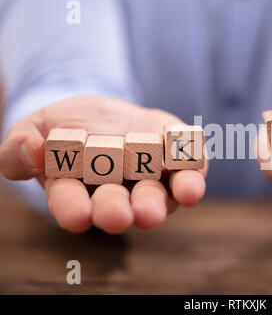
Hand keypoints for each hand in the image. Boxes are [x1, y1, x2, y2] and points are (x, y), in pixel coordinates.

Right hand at [0, 96, 207, 232]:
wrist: (108, 114)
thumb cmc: (69, 127)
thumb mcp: (38, 127)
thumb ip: (21, 145)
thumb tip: (31, 150)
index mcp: (78, 189)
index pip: (72, 203)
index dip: (74, 209)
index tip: (77, 215)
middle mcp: (117, 192)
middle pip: (117, 206)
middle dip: (117, 210)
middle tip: (118, 215)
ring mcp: (151, 180)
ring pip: (156, 197)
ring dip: (155, 204)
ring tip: (152, 210)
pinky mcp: (178, 162)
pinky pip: (189, 171)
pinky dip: (191, 177)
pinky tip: (190, 181)